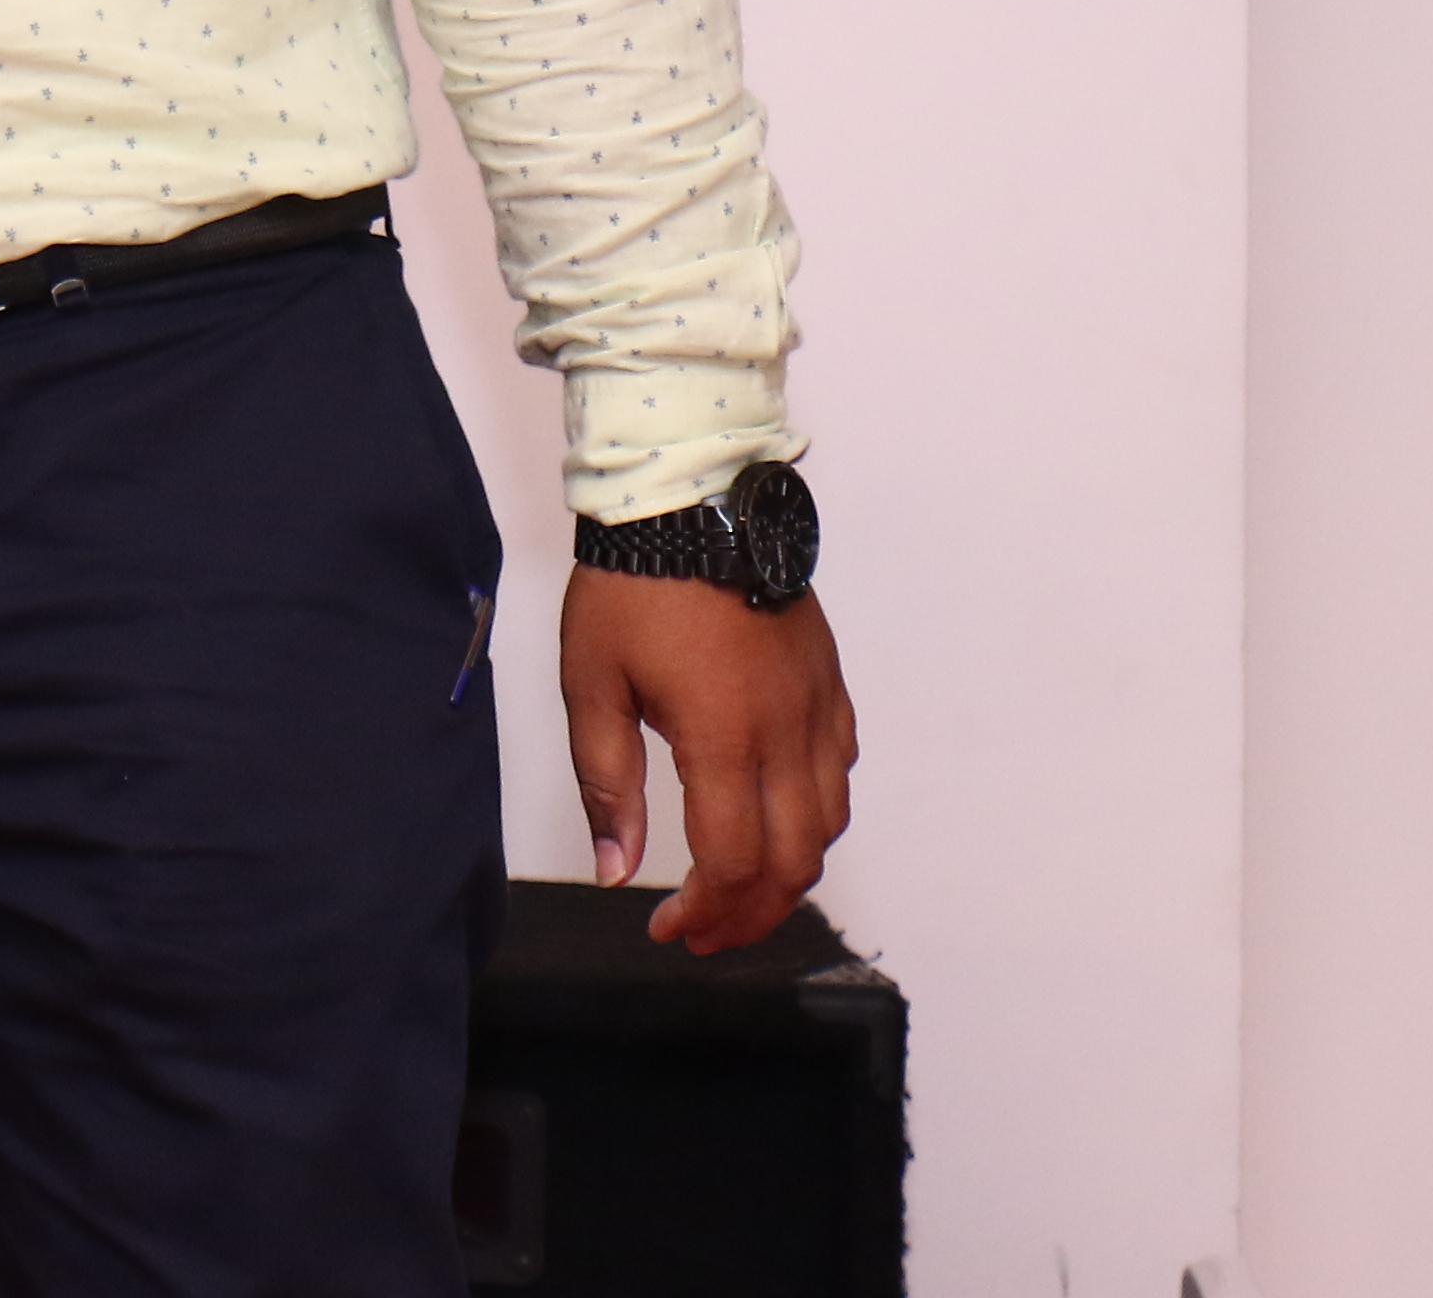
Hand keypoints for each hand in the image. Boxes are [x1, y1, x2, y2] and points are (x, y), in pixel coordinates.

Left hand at [561, 571, 856, 952]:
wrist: (691, 497)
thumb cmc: (632, 589)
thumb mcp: (591, 685)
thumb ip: (605, 782)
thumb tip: (615, 871)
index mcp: (724, 737)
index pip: (733, 862)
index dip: (704, 913)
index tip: (668, 931)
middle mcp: (787, 731)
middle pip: (795, 862)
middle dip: (751, 915)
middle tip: (705, 934)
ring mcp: (817, 706)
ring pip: (828, 822)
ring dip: (789, 873)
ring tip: (739, 890)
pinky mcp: (829, 681)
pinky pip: (840, 770)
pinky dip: (814, 813)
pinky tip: (775, 814)